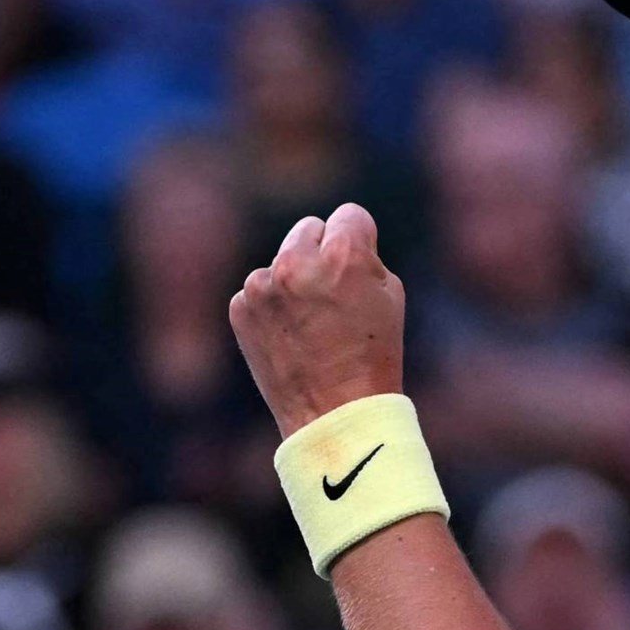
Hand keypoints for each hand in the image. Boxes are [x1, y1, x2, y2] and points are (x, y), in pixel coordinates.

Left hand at [231, 203, 406, 435]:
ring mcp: (263, 286)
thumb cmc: (372, 354)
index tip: (359, 268)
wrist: (333, 413)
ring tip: (311, 322)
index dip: (359, 242)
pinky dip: (272, 306)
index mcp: (343, 256)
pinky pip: (260, 289)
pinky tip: (289, 335)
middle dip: (321, 252)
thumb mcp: (389, 295)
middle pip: (309, 228)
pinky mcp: (241, 307)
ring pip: (282, 259)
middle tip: (333, 293)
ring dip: (294, 279)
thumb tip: (334, 236)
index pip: (349, 215)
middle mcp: (297, 263)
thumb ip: (362, 254)